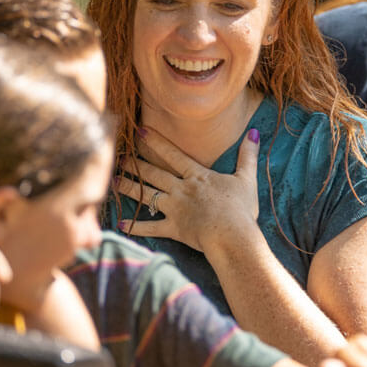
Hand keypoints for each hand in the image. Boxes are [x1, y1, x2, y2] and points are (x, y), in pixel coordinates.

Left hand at [115, 126, 260, 253]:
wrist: (231, 235)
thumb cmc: (241, 208)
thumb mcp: (247, 179)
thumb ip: (248, 156)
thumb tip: (254, 133)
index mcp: (197, 176)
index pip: (173, 154)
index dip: (156, 142)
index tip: (140, 131)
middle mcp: (181, 189)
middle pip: (153, 173)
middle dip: (135, 164)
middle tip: (119, 157)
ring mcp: (175, 209)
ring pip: (146, 195)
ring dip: (129, 188)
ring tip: (113, 181)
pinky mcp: (173, 228)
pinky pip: (150, 227)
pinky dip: (136, 226)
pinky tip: (121, 223)